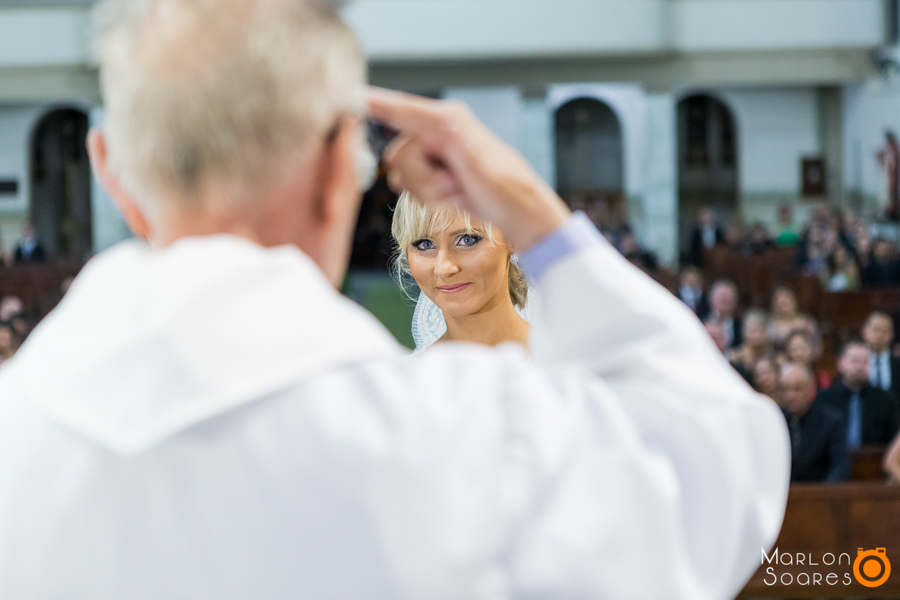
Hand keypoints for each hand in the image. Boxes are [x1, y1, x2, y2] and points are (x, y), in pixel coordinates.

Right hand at [367, 87, 569, 251]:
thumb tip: (406, 107)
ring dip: (429, 191)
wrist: (518, 213)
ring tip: (456, 191)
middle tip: (451, 183)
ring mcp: (435, 156)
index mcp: (446, 119)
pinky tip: (452, 197)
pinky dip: (430, 199)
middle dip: (421, 178)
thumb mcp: (467, 150)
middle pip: (397, 154)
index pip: (399, 108)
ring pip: (402, 176)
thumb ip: (435, 127)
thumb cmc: (502, 182)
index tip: (349, 98)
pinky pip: (411, 190)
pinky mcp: (434, 176)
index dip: (374, 103)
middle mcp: (438, 133)